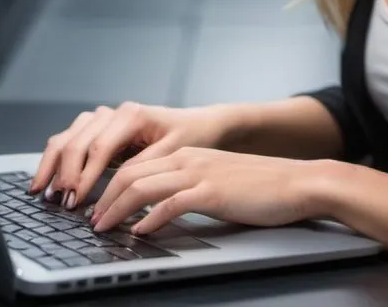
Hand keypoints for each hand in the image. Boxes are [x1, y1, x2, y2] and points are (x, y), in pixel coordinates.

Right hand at [29, 102, 235, 208]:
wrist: (202, 125)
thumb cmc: (192, 136)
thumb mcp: (174, 152)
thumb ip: (145, 165)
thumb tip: (119, 184)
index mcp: (132, 115)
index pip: (99, 147)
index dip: (84, 176)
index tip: (75, 201)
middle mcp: (114, 113)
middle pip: (78, 141)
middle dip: (65, 173)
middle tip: (59, 202)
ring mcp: (105, 118)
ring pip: (68, 136)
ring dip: (53, 164)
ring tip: (43, 191)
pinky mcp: (101, 129)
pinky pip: (71, 139)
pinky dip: (57, 158)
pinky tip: (48, 177)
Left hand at [90, 147, 323, 234]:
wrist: (297, 182)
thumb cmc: (261, 187)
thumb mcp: (218, 180)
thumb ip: (190, 188)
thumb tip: (161, 210)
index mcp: (188, 154)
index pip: (137, 165)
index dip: (111, 186)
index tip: (97, 206)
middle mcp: (189, 158)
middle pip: (132, 173)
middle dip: (105, 198)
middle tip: (91, 220)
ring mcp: (200, 173)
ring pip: (144, 186)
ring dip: (117, 209)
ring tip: (103, 228)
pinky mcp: (212, 192)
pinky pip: (172, 204)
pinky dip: (150, 219)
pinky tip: (140, 233)